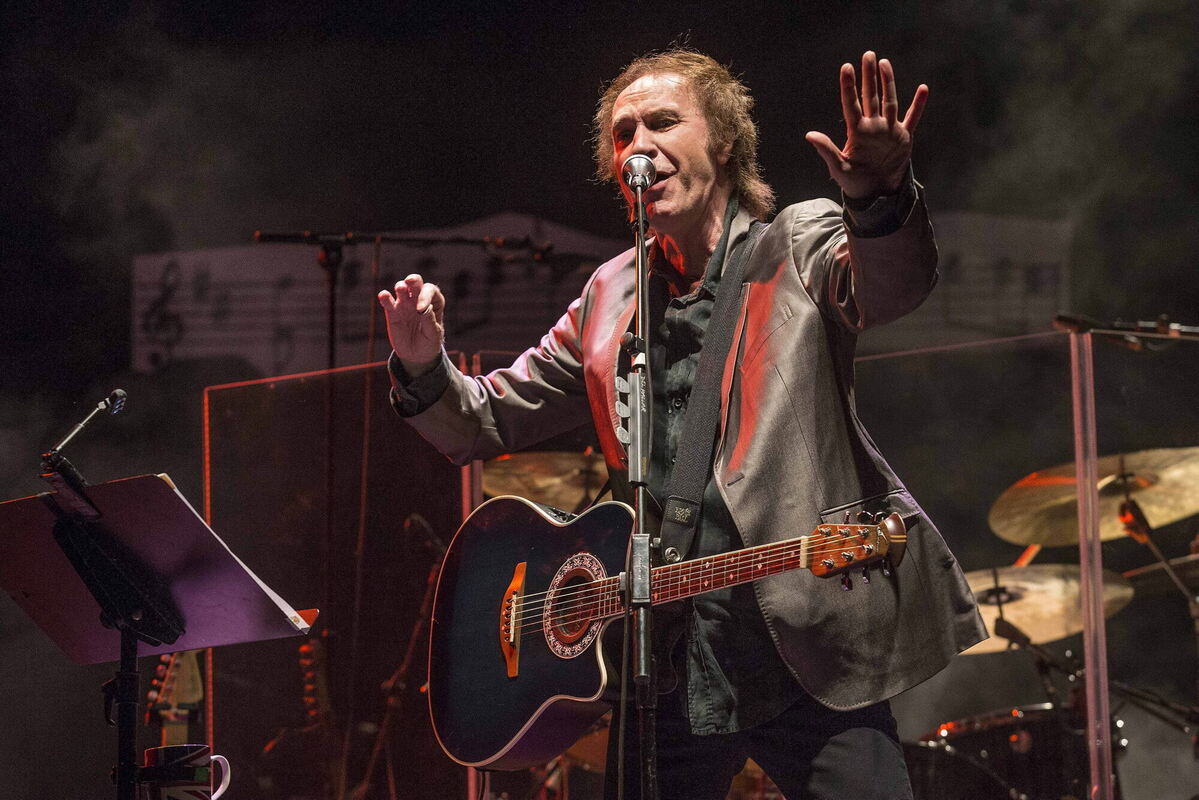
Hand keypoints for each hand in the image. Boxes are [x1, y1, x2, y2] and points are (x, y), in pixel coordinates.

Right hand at [377, 274, 445, 375]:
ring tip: (400, 289)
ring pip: (401, 287)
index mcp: (434, 302)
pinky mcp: (392, 312)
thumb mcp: (433, 335)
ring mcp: (405, 304)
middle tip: (410, 281)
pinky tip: (384, 296)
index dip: (425, 296)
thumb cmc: (429, 343)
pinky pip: (387, 300)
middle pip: (416, 282)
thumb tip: (424, 308)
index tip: (420, 310)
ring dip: (400, 286)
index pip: (430, 291)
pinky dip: (385, 296)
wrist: (417, 356)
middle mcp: (419, 299)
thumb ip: (429, 321)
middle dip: (413, 280)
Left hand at [805, 51, 927, 198]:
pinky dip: (918, 105)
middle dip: (869, 76)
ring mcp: (888, 130)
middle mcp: (873, 126)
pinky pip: (912, 118)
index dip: (849, 86)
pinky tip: (923, 89)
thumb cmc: (853, 181)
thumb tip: (809, 135)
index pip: (851, 104)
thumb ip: (826, 150)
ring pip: (889, 101)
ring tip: (885, 63)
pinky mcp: (903, 138)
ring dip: (888, 83)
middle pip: (870, 96)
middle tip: (868, 54)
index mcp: (857, 132)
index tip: (846, 67)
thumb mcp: (839, 167)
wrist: (875, 192)